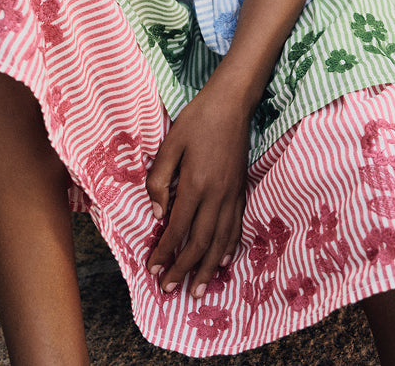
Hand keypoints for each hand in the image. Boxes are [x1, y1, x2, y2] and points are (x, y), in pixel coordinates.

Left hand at [146, 87, 250, 297]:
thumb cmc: (197, 120)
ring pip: (221, 242)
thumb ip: (160, 180)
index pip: (178, 229)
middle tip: (170, 290)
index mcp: (196, 184)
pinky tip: (221, 263)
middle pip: (200, 243)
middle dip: (183, 270)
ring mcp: (233, 195)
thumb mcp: (171, 144)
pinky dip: (229, 249)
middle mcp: (217, 195)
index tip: (153, 270)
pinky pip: (236, 228)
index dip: (165, 253)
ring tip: (197, 291)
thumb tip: (158, 214)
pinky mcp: (241, 191)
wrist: (232, 104)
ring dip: (207, 270)